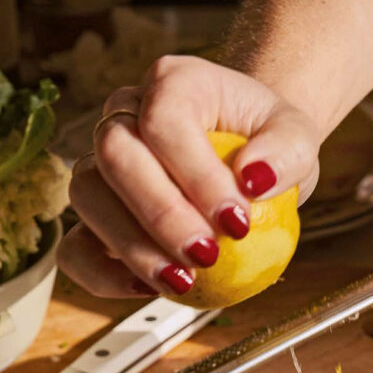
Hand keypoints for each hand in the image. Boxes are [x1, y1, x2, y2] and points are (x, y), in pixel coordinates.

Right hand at [57, 56, 320, 298]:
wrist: (245, 158)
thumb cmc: (266, 144)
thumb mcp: (297, 138)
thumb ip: (286, 151)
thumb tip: (255, 179)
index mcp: (172, 83)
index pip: (165, 122)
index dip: (195, 177)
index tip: (237, 223)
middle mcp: (124, 115)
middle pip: (114, 157)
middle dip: (160, 215)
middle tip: (206, 256)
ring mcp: (100, 164)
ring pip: (88, 197)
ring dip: (132, 248)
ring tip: (182, 281)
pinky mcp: (95, 214)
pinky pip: (75, 246)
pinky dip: (102, 273)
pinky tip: (148, 289)